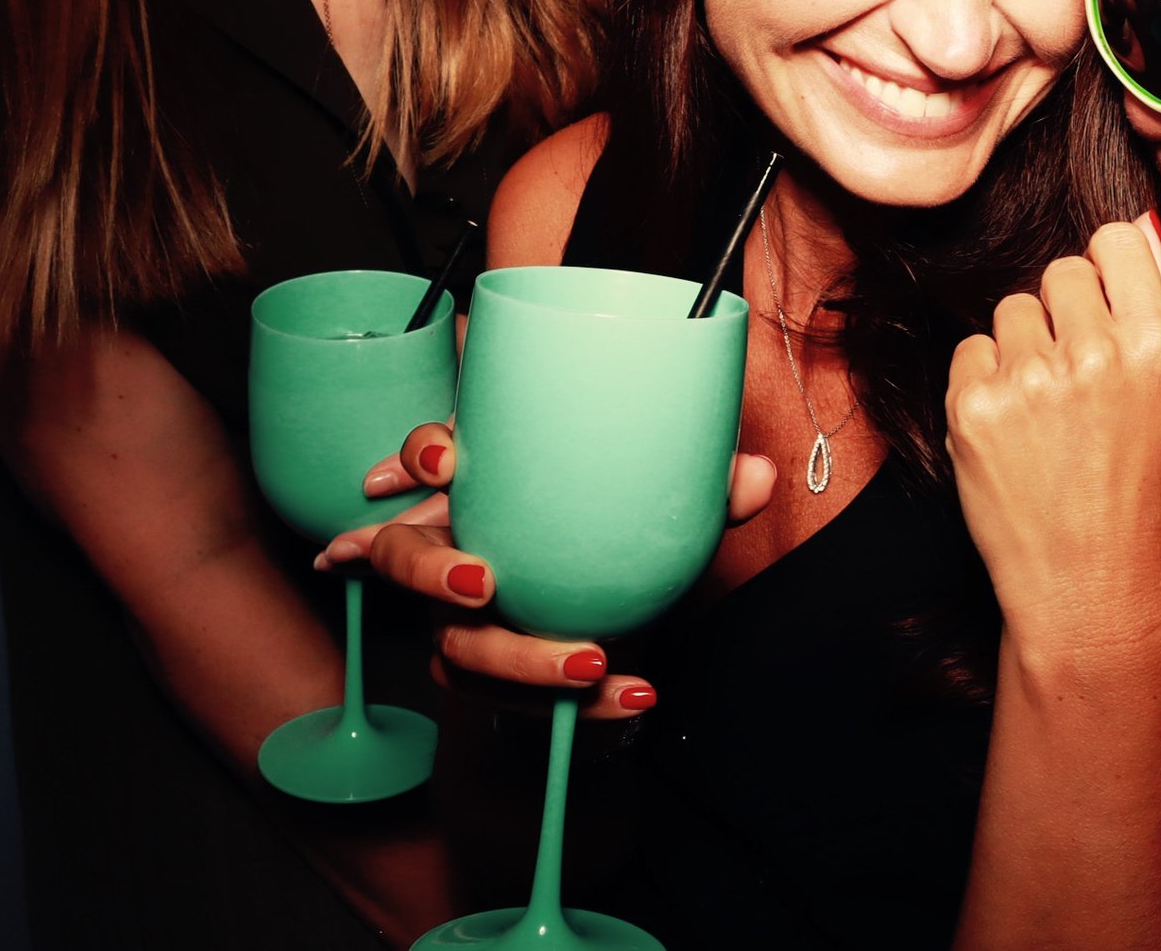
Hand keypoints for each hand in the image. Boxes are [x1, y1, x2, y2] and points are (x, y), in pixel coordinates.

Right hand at [321, 420, 777, 718]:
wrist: (616, 602)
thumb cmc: (616, 527)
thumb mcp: (659, 498)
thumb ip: (705, 484)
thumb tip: (757, 475)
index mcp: (483, 486)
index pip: (425, 458)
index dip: (419, 456)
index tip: (446, 463)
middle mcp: (455, 549)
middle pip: (403, 555)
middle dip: (430, 570)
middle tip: (486, 582)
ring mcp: (463, 620)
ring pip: (454, 647)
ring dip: (515, 660)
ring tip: (592, 660)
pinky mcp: (499, 677)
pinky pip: (518, 701)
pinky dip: (582, 704)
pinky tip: (636, 696)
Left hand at [946, 218, 1160, 645]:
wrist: (1087, 590)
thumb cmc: (1144, 497)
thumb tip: (1139, 234)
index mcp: (1158, 346)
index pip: (1117, 239)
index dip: (1109, 272)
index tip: (1105, 307)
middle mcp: (1095, 353)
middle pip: (1062, 270)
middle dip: (1067, 312)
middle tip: (1076, 374)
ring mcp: (1029, 379)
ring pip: (1013, 309)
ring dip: (1025, 348)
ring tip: (1047, 412)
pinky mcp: (974, 407)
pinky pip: (971, 350)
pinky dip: (987, 383)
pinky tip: (1014, 432)